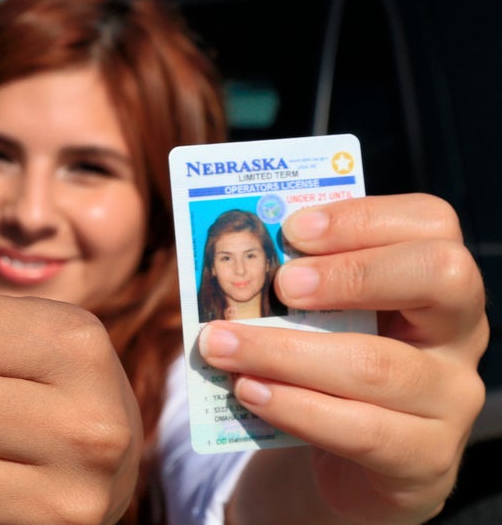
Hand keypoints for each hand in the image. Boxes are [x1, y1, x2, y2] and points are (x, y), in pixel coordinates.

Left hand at [199, 194, 487, 522]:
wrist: (352, 461)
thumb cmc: (328, 365)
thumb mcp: (319, 316)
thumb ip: (294, 284)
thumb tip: (227, 258)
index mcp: (435, 277)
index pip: (430, 222)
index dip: (362, 219)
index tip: (292, 230)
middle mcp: (459, 330)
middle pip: (439, 276)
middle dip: (351, 274)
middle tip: (281, 284)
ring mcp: (452, 396)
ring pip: (378, 365)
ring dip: (284, 352)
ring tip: (221, 346)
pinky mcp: (427, 457)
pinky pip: (363, 430)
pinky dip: (295, 408)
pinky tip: (248, 392)